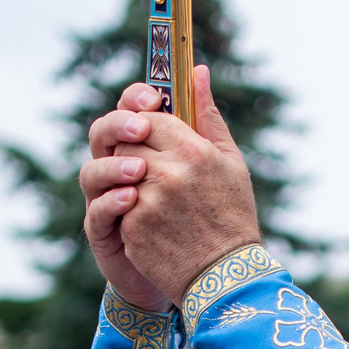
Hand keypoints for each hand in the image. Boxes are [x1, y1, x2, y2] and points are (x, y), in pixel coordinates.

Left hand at [79, 67, 262, 308]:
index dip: (147, 126)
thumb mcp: (229, 161)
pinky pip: (117, 202)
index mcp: (193, 151)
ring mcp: (146, 201)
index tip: (153, 135)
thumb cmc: (231, 215)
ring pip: (118, 172)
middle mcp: (167, 172)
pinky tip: (153, 220)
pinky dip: (129, 208)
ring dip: (130, 179)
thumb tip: (196, 70)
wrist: (225, 277)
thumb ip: (207, 115)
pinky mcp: (132, 227)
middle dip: (135, 151)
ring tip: (155, 195)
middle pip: (127, 142)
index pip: (150, 118)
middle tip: (153, 168)